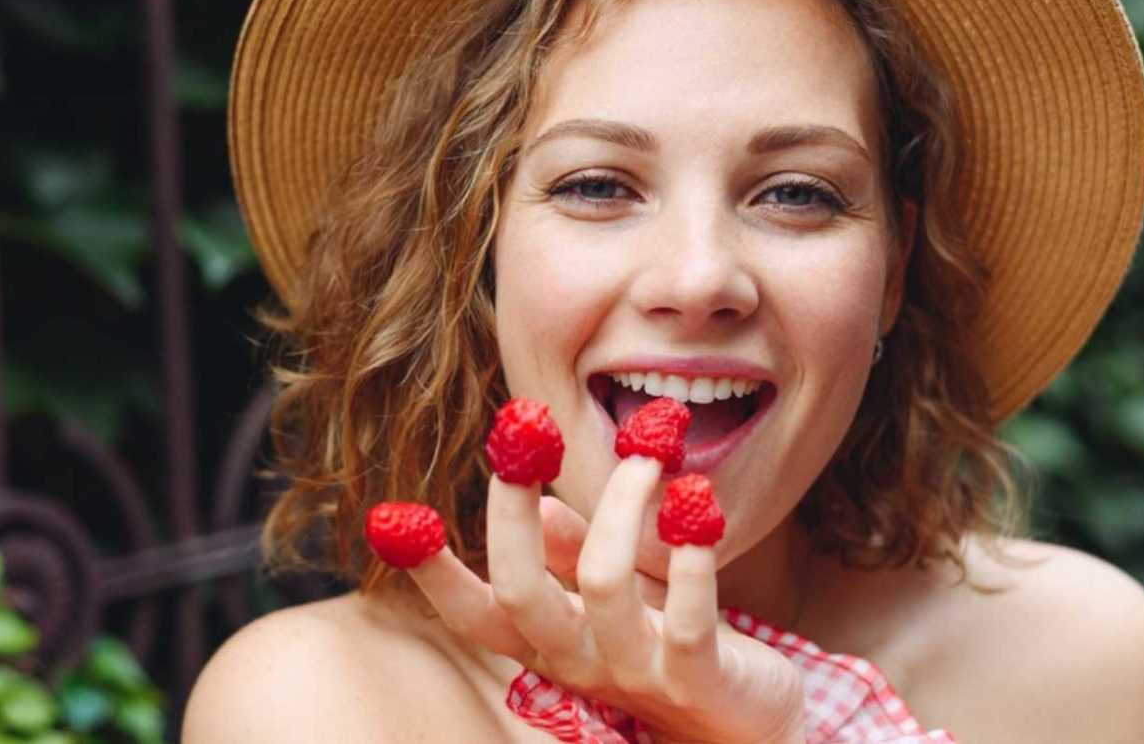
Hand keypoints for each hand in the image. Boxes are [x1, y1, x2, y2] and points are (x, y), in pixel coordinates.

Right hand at [405, 456, 804, 743]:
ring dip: (620, 505)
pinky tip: (698, 508)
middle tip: (525, 430)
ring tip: (648, 454)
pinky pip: (688, 619)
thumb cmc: (672, 645)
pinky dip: (690, 559)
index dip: (432, 572)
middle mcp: (579, 661)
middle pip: (520, 592)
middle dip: (511, 508)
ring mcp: (637, 674)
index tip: (395, 518)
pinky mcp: (699, 679)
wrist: (748, 722)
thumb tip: (534, 500)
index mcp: (548, 642)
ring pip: (603, 584)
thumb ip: (573, 552)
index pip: (473, 614)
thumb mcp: (613, 595)